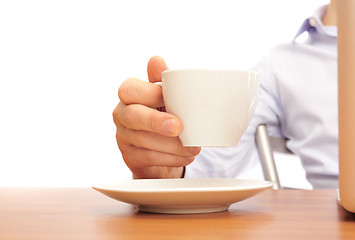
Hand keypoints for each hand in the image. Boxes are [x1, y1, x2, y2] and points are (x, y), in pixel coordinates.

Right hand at [113, 56, 200, 178]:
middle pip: (132, 116)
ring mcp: (123, 137)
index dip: (149, 94)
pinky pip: (148, 158)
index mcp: (129, 95)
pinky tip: (186, 156)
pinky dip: (170, 158)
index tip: (168, 99)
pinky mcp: (130, 157)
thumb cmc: (163, 114)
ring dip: (172, 145)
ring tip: (193, 147)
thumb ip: (162, 80)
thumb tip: (156, 60)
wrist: (160, 147)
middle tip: (179, 127)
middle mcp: (122, 115)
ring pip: (143, 140)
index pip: (130, 90)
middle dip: (156, 121)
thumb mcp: (164, 96)